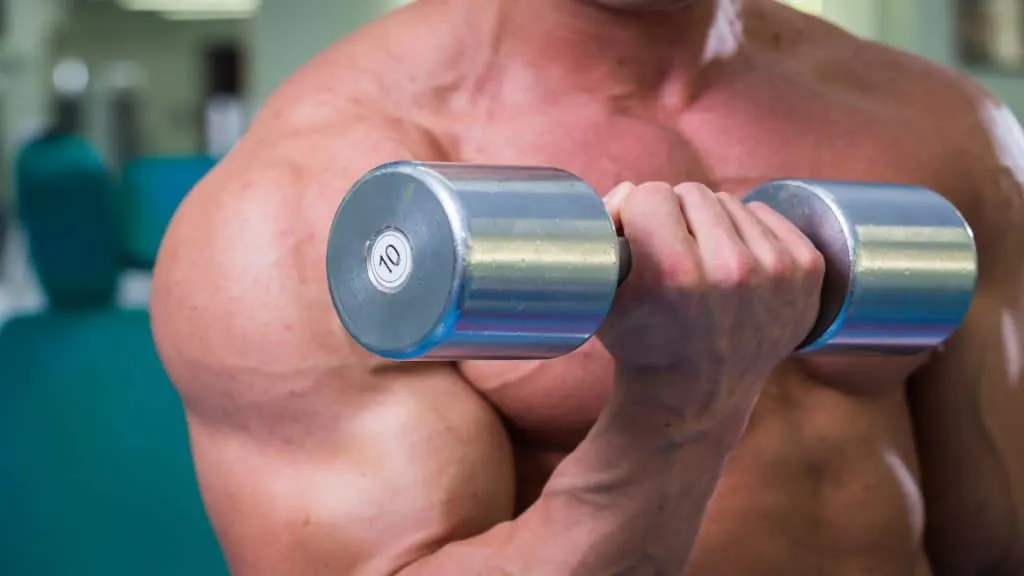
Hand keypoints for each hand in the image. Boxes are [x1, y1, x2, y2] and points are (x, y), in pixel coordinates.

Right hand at [598, 182, 824, 418]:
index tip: (638, 240)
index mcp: (674, 274)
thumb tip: (632, 190)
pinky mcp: (806, 270)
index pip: (651, 194)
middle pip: (692, 192)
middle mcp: (731, 270)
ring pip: (729, 202)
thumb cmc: (641, 342)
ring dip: (710, 224)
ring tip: (701, 265)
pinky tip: (732, 265)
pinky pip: (765, 214)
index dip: (638, 214)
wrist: (697, 396)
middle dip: (674, 216)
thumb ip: (603, 232)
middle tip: (669, 253)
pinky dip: (746, 231)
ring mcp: (775, 271)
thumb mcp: (602, 297)